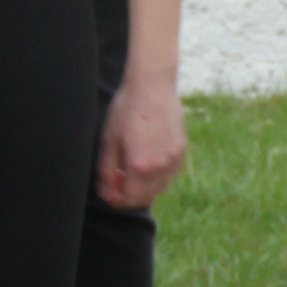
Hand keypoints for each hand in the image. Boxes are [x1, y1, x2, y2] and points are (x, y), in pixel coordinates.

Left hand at [95, 72, 185, 210]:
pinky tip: (144, 162)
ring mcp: (174, 160)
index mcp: (141, 166)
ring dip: (142, 187)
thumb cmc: (126, 110)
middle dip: (127, 195)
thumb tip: (108, 188)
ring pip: (158, 188)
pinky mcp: (181, 151)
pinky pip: (168, 174)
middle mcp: (161, 167)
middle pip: (145, 197)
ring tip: (128, 172)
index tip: (104, 190)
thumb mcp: (109, 140)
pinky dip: (155, 176)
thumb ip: (107, 169)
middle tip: (114, 184)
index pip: (129, 198)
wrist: (152, 87)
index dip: (114, 199)